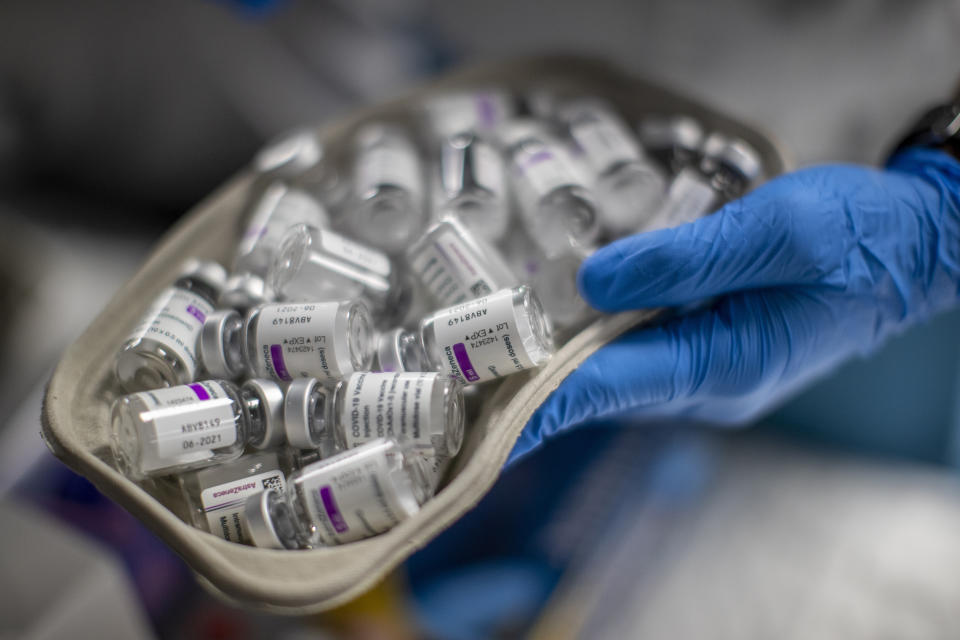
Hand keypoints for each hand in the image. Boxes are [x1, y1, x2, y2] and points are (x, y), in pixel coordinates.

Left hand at [511, 148, 959, 463]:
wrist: (917, 247)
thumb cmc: (858, 237)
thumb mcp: (774, 231)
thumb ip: (681, 259)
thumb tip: (591, 281)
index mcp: (721, 362)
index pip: (604, 387)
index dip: (533, 399)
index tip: (474, 415)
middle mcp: (710, 381)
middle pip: (602, 387)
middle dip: (534, 382)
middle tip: (464, 369)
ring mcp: (716, 371)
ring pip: (620, 371)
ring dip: (563, 361)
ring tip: (497, 346)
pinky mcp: (719, 350)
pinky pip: (645, 352)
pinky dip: (601, 340)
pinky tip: (569, 318)